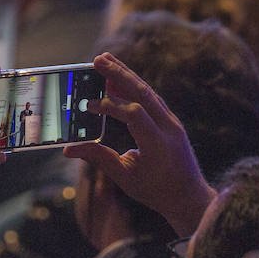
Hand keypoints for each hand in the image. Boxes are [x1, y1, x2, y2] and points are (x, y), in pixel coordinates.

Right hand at [64, 52, 214, 237]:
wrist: (189, 197)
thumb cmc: (156, 191)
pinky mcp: (170, 120)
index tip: (88, 105)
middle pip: (143, 93)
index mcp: (158, 144)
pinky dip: (134, 86)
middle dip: (119, 74)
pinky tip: (119, 78)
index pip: (134, 114)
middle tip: (97, 59)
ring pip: (148, 91)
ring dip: (126, 74)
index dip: (110, 106)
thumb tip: (69, 149)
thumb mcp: (125, 178)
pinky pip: (151, 98)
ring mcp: (172, 122)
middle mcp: (169, 128)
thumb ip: (99, 158)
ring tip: (105, 60)